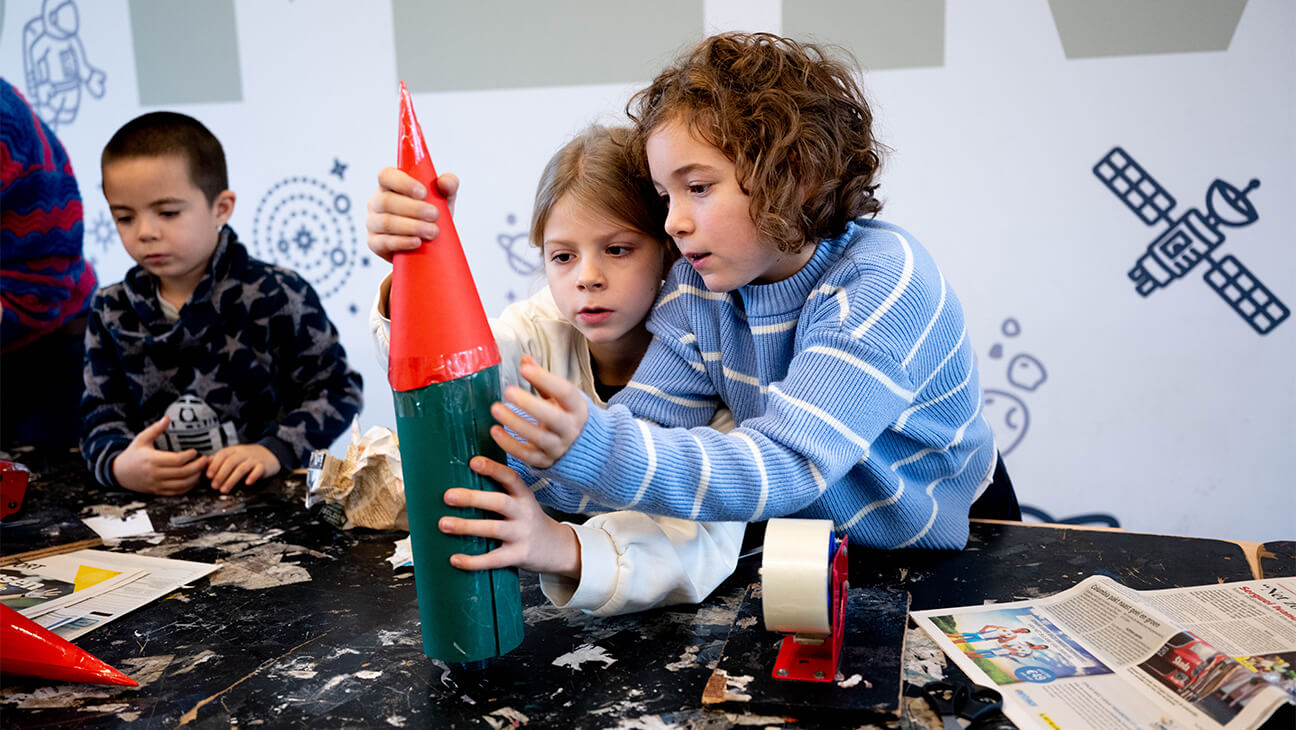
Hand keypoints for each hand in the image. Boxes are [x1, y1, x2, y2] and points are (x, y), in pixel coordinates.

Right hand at [111, 416, 208, 494]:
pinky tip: (194, 479)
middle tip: (205, 460)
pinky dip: (188, 487)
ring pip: (182, 484)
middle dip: (198, 467)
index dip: (189, 456)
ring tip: (202, 470)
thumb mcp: (141, 439)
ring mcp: (157, 484)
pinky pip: (177, 492)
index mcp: (152, 460)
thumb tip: (167, 418)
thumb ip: (155, 429)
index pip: (176, 460)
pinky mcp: (158, 491)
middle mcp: (155, 474)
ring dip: (195, 478)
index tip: (195, 451)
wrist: (119, 473)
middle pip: (183, 473)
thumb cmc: (132, 454)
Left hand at [206, 444, 280, 493]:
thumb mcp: (233, 455)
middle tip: (214, 486)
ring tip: (225, 489)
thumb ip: (219, 460)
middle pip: (231, 462)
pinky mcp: (263, 466)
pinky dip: (252, 476)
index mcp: (234, 450)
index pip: (222, 455)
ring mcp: (254, 459)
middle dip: (221, 475)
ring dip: (232, 480)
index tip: (208, 475)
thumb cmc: (247, 457)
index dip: (214, 465)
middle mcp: (243, 453)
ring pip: (242, 468)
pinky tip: (247, 483)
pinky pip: (258, 470)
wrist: (269, 453)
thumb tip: (203, 465)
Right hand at [365, 167, 458, 261]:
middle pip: (387, 201)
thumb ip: (448, 185)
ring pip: (387, 222)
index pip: (386, 176)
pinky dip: (402, 242)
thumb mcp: (444, 198)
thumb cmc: (432, 214)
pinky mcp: (374, 243)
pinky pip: (383, 242)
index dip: (403, 183)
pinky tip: (417, 241)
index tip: (423, 193)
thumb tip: (444, 182)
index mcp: (390, 185)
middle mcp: (377, 202)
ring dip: (412, 227)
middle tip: (434, 215)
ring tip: (432, 231)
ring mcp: (373, 222)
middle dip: (414, 209)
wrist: (430, 244)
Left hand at [438, 456, 580, 577]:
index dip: (493, 469)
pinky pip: (494, 559)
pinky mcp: (519, 556)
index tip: (473, 462)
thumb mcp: (522, 503)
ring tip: (444, 524)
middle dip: (473, 498)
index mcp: (524, 496)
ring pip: (494, 529)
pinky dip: (473, 561)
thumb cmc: (529, 522)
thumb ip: (500, 494)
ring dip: (467, 526)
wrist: (557, 548)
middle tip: (448, 496)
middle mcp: (525, 513)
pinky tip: (455, 559)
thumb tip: (462, 484)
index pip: (510, 478)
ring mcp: (522, 535)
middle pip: (499, 502)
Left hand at [490, 355, 588, 468]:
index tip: (525, 369)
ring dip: (515, 423)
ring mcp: (558, 447)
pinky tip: (496, 431)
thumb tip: (525, 360)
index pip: (565, 392)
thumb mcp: (561, 397)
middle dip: (529, 404)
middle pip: (553, 418)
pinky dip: (509, 444)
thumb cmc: (568, 415)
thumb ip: (543, 380)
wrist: (583, 447)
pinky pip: (526, 455)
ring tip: (495, 408)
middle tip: (508, 391)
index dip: (545, 380)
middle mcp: (570, 429)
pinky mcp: (545, 461)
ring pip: (538, 437)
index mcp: (577, 408)